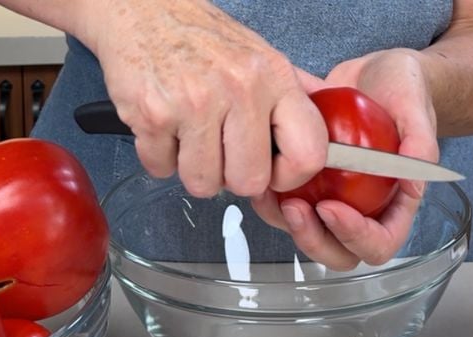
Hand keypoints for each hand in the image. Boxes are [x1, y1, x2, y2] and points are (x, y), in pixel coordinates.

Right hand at [88, 0, 327, 196]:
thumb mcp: (261, 57)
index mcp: (274, 78)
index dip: (289, 177)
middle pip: (249, 182)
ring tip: (192, 137)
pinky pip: (161, 169)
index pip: (308, 154)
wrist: (143, 9)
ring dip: (194, 169)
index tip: (274, 172)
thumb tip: (328, 136)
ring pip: (203, 183)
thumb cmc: (202, 37)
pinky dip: (160, 157)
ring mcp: (194, 102)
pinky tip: (167, 129)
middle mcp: (240, 89)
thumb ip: (294, 98)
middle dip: (233, 177)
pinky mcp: (153, 114)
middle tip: (223, 153)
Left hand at [253, 49, 437, 270]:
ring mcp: (335, 200)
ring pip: (308, 235)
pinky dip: (271, 202)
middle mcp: (364, 210)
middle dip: (313, 238)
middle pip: (339, 253)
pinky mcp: (309, 187)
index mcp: (395, 204)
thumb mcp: (414, 105)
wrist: (373, 73)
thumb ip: (420, 142)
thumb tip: (413, 186)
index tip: (331, 207)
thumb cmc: (402, 90)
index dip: (354, 236)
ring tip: (272, 192)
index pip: (379, 243)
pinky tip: (262, 178)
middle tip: (295, 207)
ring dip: (287, 224)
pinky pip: (287, 210)